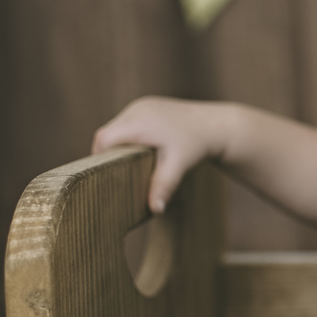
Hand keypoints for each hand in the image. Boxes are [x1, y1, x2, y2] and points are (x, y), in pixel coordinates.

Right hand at [92, 96, 232, 214]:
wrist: (217, 126)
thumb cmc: (198, 145)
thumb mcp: (179, 166)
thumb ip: (164, 186)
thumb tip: (155, 211)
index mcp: (139, 122)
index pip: (104, 139)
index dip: (99, 157)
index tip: (105, 176)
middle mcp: (137, 110)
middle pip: (106, 133)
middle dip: (107, 154)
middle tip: (113, 175)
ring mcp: (142, 105)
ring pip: (116, 127)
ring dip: (117, 145)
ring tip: (125, 166)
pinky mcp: (148, 106)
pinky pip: (128, 122)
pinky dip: (128, 137)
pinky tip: (137, 152)